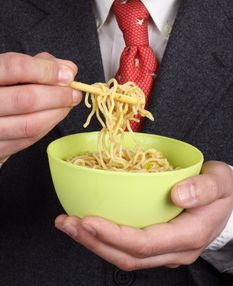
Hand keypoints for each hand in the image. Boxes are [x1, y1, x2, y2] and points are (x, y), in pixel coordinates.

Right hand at [0, 51, 81, 159]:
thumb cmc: (0, 87)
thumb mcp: (11, 69)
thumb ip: (39, 64)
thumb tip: (69, 69)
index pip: (15, 68)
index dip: (46, 70)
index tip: (68, 75)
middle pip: (25, 99)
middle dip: (58, 96)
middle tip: (74, 93)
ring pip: (29, 125)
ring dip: (57, 113)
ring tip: (69, 104)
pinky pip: (27, 140)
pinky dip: (47, 126)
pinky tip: (55, 115)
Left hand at [55, 161, 232, 269]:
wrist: (228, 201)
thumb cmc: (223, 190)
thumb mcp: (221, 182)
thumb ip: (203, 188)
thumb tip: (177, 194)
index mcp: (189, 235)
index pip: (145, 243)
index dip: (114, 235)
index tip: (87, 219)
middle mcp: (174, 250)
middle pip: (128, 256)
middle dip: (94, 241)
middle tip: (68, 223)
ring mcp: (164, 250)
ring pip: (124, 257)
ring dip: (94, 242)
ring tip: (69, 225)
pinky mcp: (157, 243)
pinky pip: (127, 248)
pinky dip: (104, 238)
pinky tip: (88, 224)